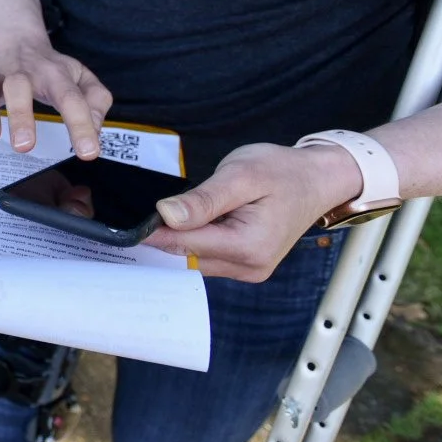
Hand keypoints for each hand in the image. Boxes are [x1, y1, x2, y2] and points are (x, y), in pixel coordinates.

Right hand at [0, 33, 111, 158]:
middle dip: (20, 116)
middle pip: (19, 86)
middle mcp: (23, 72)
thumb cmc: (51, 68)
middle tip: (25, 146)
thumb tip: (95, 130)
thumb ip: (96, 101)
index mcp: (54, 74)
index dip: (81, 125)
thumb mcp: (81, 76)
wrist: (16, 38)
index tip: (88, 152)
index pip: (71, 98)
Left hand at [144, 142, 363, 280]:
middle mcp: (249, 267)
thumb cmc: (283, 171)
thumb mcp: (241, 175)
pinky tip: (190, 222)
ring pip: (195, 259)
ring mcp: (249, 269)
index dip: (153, 233)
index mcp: (249, 247)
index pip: (185, 244)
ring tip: (171, 215)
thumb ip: (204, 199)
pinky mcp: (246, 265)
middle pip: (188, 256)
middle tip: (139, 217)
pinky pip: (208, 257)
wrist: (317, 179)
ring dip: (180, 239)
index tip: (124, 226)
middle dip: (165, 237)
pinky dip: (195, 241)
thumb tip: (166, 215)